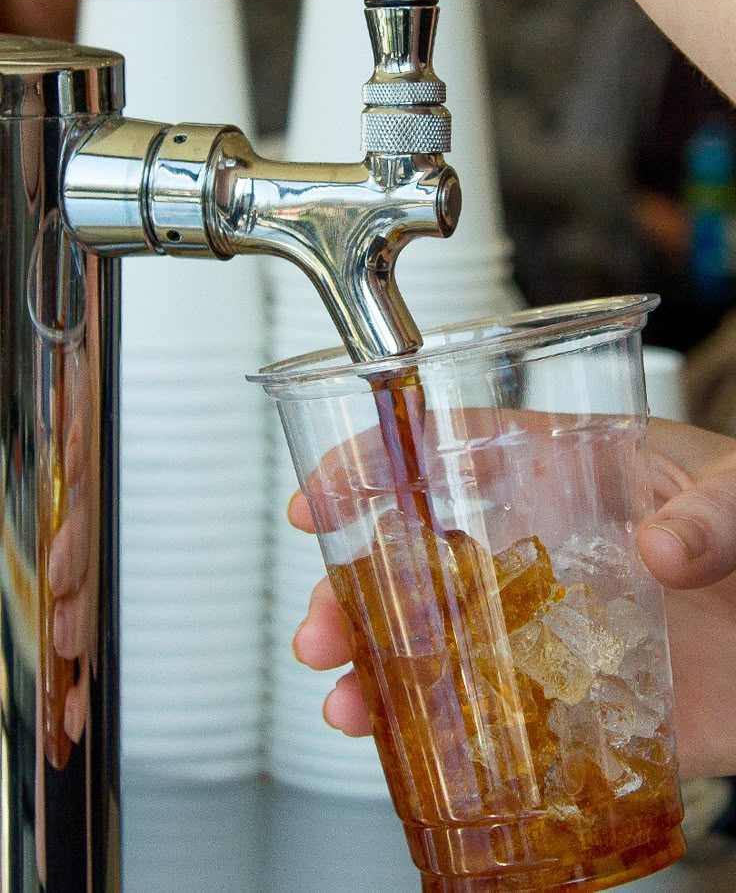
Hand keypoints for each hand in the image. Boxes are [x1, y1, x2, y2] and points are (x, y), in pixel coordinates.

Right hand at [289, 417, 735, 778]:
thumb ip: (712, 514)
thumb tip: (659, 547)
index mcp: (563, 475)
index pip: (450, 453)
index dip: (374, 466)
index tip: (318, 496)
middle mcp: (539, 549)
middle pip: (420, 558)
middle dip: (353, 590)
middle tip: (321, 626)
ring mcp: (548, 626)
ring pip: (440, 640)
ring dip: (380, 667)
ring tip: (346, 697)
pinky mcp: (575, 697)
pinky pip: (492, 716)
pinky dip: (441, 734)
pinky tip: (408, 746)